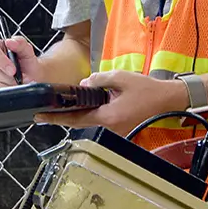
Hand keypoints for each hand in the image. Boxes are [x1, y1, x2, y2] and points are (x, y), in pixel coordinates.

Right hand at [0, 36, 42, 87]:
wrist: (26, 78)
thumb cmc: (24, 64)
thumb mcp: (26, 51)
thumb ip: (20, 43)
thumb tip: (10, 42)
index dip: (2, 60)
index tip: (13, 70)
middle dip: (6, 77)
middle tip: (17, 79)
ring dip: (5, 85)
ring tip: (14, 83)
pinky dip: (0, 90)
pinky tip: (7, 87)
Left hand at [34, 71, 186, 135]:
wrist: (167, 99)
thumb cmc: (146, 89)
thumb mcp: (120, 78)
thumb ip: (99, 80)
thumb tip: (83, 85)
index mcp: (108, 117)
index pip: (76, 119)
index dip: (56, 118)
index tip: (40, 116)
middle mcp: (110, 127)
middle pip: (79, 124)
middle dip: (60, 119)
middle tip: (41, 114)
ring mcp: (115, 130)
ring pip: (88, 124)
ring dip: (73, 117)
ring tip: (55, 110)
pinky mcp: (119, 128)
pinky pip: (98, 122)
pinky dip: (86, 116)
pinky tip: (77, 109)